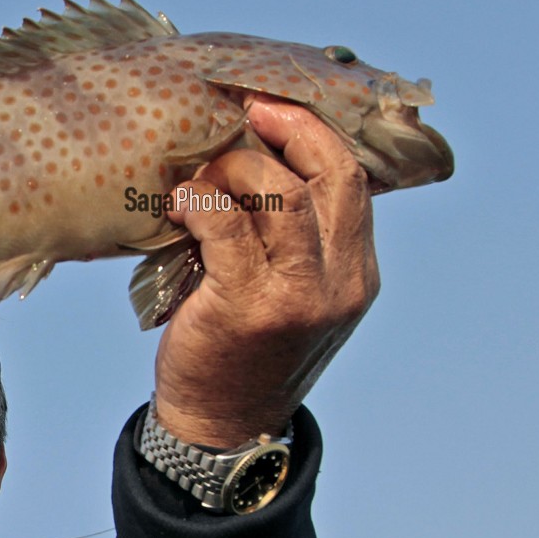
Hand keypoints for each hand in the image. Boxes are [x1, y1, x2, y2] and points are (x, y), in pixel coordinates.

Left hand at [153, 97, 380, 447]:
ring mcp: (299, 296)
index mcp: (357, 274)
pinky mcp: (248, 306)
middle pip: (329, 176)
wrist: (222, 428)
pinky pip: (226, 225)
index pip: (353, 182)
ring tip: (203, 174)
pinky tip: (181, 203)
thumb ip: (299, 240)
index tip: (274, 110)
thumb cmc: (248, 350)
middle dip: (286, 130)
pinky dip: (200, 200)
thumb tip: (260, 156)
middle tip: (243, 116)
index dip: (314, 134)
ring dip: (234, 167)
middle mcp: (339, 283)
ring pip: (279, 193)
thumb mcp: (297, 295)